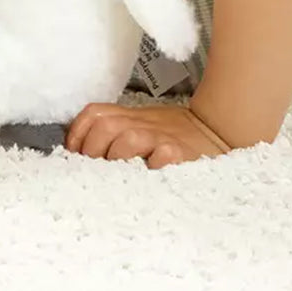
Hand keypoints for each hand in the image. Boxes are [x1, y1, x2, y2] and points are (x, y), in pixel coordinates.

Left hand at [65, 102, 231, 167]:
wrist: (217, 129)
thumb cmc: (175, 134)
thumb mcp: (143, 124)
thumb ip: (117, 130)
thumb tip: (81, 148)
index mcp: (131, 115)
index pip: (94, 113)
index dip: (78, 132)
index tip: (74, 153)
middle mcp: (143, 122)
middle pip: (105, 126)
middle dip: (93, 150)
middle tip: (94, 171)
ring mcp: (162, 137)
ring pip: (128, 140)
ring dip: (117, 158)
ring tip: (118, 177)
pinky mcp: (181, 154)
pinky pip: (161, 157)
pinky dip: (151, 166)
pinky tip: (148, 176)